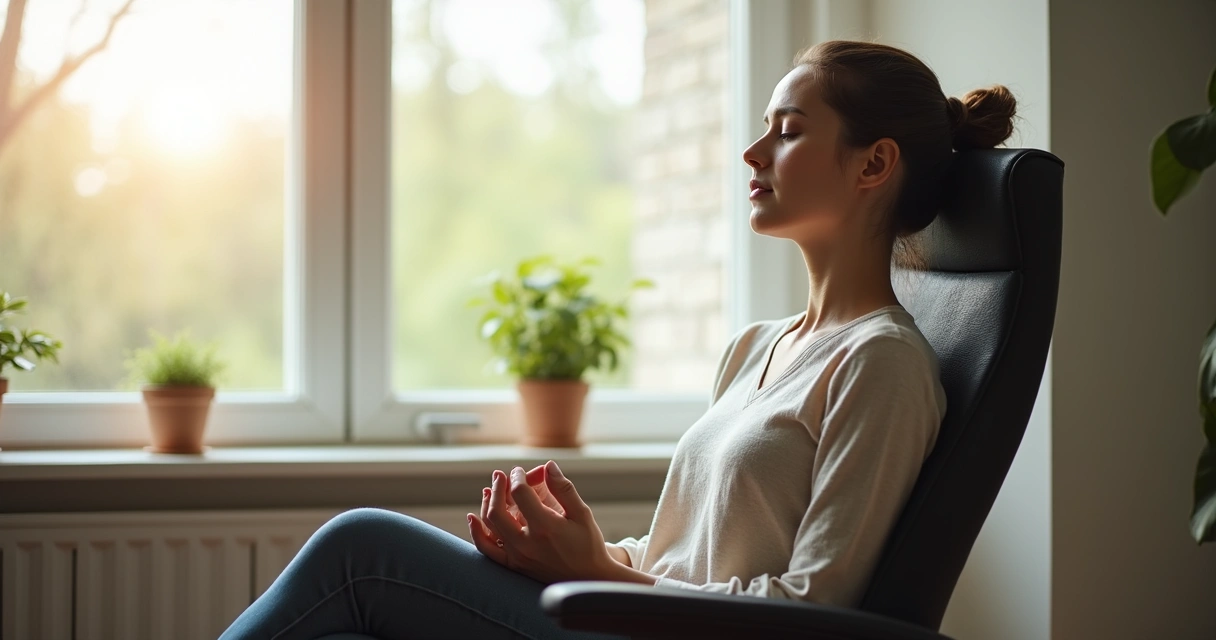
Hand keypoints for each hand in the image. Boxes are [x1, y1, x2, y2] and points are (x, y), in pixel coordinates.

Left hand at [467, 460, 620, 583]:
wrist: (587, 578)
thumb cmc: (587, 544)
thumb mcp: (582, 514)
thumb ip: (563, 489)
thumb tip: (548, 466)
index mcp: (546, 527)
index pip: (520, 494)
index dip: (517, 477)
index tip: (520, 471)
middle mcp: (527, 543)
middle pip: (497, 510)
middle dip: (497, 487)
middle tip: (499, 475)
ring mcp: (517, 556)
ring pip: (490, 527)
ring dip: (487, 504)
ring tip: (490, 489)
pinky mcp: (513, 565)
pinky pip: (488, 549)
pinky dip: (477, 533)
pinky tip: (474, 518)